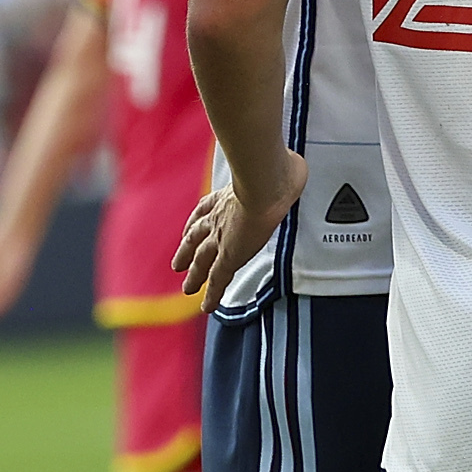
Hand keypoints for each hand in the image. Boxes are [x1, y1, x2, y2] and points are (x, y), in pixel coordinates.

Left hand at [173, 152, 306, 311]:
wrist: (266, 183)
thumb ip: (277, 168)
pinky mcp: (229, 256)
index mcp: (226, 196)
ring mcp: (222, 237)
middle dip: (187, 251)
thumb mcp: (273, 167)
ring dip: (195, 275)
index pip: (206, 208)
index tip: (192, 225)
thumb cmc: (274, 170)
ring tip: (187, 288)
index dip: (197, 219)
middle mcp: (218, 217)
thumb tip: (294, 164)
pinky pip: (217, 280)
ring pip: (202, 261)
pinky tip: (207, 307)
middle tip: (177, 265)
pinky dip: (212, 294)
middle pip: (196, 237)